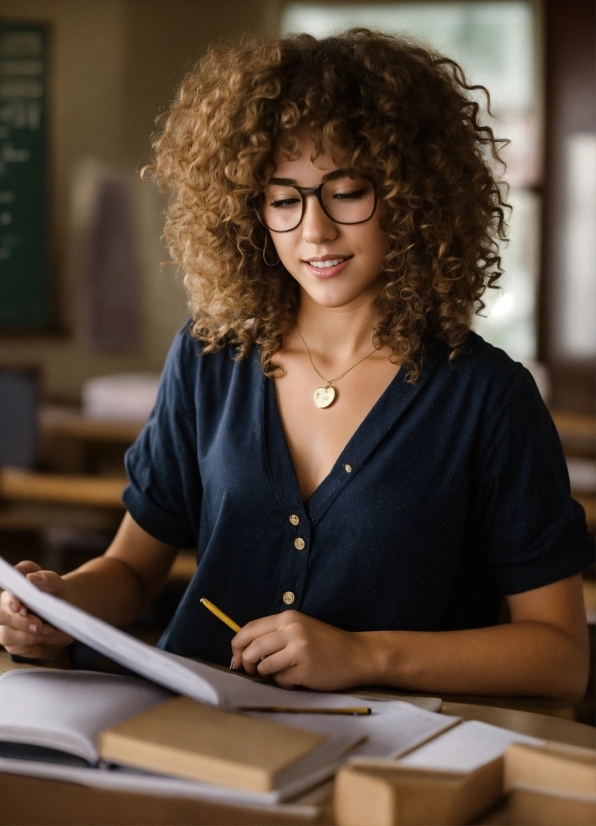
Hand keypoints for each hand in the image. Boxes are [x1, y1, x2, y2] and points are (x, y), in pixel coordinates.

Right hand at [0, 561, 72, 660]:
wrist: (64, 609)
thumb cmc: (56, 592)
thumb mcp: (56, 583)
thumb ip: (45, 578)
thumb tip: (31, 577)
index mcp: (11, 594)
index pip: (4, 599)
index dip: (9, 602)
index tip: (18, 607)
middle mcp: (4, 613)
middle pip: (1, 620)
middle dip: (20, 623)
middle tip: (39, 625)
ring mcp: (7, 631)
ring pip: (11, 639)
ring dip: (35, 637)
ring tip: (56, 631)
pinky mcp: (16, 646)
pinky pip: (25, 650)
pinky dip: (44, 645)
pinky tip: (59, 638)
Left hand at [230, 610, 375, 690]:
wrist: (357, 655)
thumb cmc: (325, 644)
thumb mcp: (300, 629)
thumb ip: (274, 635)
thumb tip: (242, 652)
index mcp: (287, 618)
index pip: (249, 629)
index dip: (237, 646)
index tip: (236, 659)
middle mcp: (292, 630)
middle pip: (252, 649)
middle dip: (247, 664)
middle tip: (254, 671)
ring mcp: (299, 649)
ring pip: (264, 667)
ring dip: (268, 675)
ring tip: (283, 673)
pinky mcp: (305, 668)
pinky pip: (281, 681)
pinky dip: (284, 683)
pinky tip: (298, 679)